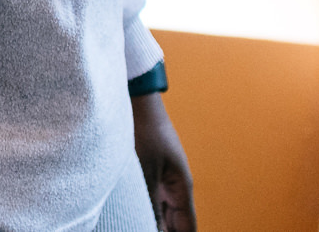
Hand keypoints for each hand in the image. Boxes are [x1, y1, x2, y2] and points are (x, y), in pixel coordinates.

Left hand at [133, 92, 195, 229]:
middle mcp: (175, 185)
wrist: (137, 100)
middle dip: (164, 231)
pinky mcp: (148, 171)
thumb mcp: (145, 172)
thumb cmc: (144, 131)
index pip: (188, 228)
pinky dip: (144, 208)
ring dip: (153, 220)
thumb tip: (151, 228)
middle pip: (175, 223)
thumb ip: (150, 203)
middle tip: (138, 229)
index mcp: (182, 187)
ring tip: (134, 224)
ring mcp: (162, 178)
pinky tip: (130, 212)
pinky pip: (150, 198)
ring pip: (162, 212)